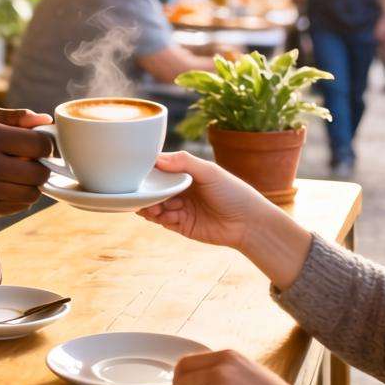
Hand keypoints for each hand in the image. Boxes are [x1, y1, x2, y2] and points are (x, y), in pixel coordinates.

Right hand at [0, 108, 52, 217]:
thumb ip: (16, 118)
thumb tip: (46, 121)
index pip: (40, 145)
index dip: (46, 146)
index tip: (39, 146)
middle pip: (39, 173)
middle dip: (41, 167)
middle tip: (32, 163)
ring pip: (32, 194)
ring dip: (32, 185)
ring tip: (20, 175)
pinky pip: (19, 207)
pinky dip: (19, 198)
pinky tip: (8, 187)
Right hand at [137, 152, 271, 250]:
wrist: (249, 223)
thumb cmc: (233, 192)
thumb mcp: (209, 171)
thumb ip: (184, 162)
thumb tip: (156, 159)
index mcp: (186, 173)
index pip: (160, 169)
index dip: (147, 171)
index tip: (136, 172)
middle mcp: (180, 189)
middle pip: (154, 189)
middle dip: (146, 192)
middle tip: (143, 194)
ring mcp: (180, 208)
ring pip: (155, 205)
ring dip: (151, 206)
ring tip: (154, 208)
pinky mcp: (182, 225)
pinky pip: (163, 221)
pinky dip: (161, 218)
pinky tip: (168, 216)